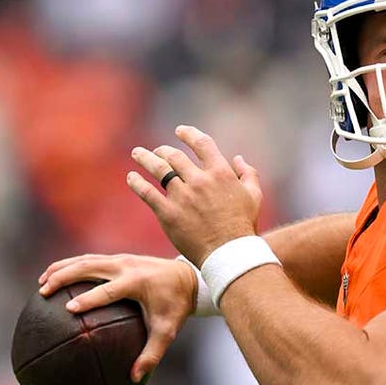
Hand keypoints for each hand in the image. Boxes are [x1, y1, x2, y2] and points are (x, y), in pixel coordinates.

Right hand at [37, 254, 196, 381]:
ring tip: (42, 283)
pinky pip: (89, 260)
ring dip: (61, 268)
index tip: (68, 309)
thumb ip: (152, 354)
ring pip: (84, 259)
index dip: (88, 299)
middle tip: (43, 292)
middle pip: (88, 266)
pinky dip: (70, 266)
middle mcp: (125, 266)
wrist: (187, 277)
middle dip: (63, 277)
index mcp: (136, 282)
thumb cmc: (176, 306)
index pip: (107, 290)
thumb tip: (134, 378)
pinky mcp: (117, 259)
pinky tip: (56, 277)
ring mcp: (120, 259)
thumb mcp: (167, 332)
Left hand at [128, 125, 263, 264]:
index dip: (189, 133)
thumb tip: (238, 158)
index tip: (180, 131)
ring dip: (145, 158)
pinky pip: (147, 193)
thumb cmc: (243, 225)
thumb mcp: (254, 196)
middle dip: (163, 150)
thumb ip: (248, 174)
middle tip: (157, 150)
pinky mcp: (168, 213)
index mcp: (220, 173)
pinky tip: (131, 177)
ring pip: (158, 169)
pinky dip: (137, 182)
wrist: (229, 253)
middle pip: (174, 155)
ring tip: (137, 154)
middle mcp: (199, 180)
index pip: (201, 143)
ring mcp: (182, 196)